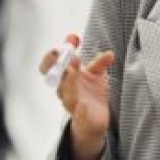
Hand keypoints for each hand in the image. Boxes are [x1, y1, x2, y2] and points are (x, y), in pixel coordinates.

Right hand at [39, 34, 113, 159]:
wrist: (94, 120)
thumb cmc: (90, 94)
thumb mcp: (96, 75)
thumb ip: (100, 63)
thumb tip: (109, 53)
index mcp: (65, 77)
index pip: (50, 65)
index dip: (54, 54)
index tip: (70, 40)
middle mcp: (65, 89)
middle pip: (56, 77)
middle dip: (60, 65)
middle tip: (70, 56)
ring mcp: (72, 103)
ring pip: (65, 94)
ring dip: (69, 82)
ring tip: (75, 71)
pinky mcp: (82, 117)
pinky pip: (79, 113)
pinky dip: (80, 109)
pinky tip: (83, 105)